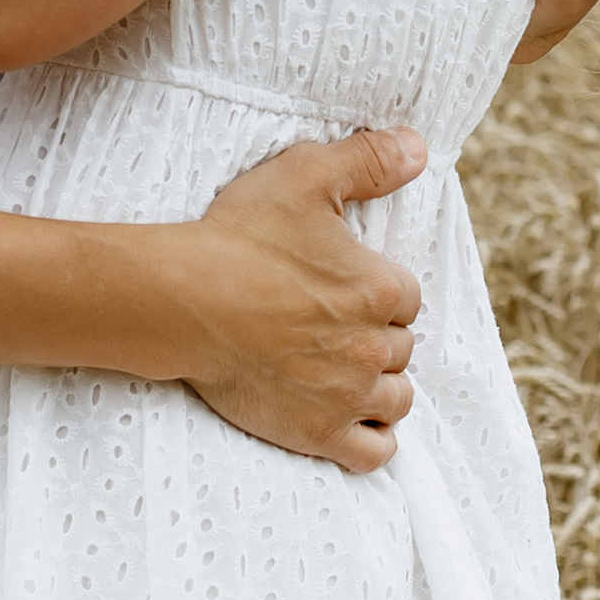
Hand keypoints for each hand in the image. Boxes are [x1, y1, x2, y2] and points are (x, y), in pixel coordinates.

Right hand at [165, 126, 427, 472]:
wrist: (180, 301)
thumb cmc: (239, 237)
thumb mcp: (304, 175)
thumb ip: (367, 160)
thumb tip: (419, 147)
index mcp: (379, 288)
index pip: (406, 297)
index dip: (378, 290)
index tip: (344, 286)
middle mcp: (373, 346)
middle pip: (400, 348)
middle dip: (374, 336)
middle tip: (330, 324)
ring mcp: (348, 396)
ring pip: (395, 399)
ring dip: (378, 385)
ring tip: (344, 370)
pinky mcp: (318, 434)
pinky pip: (375, 452)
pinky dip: (372, 438)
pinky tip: (350, 418)